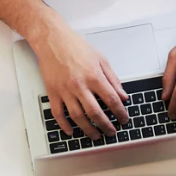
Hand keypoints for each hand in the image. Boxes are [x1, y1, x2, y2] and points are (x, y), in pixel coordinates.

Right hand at [32, 23, 128, 139]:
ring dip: (88, 129)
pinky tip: (71, 131)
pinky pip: (58, 114)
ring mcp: (65, 90)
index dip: (120, 113)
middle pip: (95, 112)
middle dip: (106, 126)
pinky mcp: (52, 92)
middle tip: (111, 132)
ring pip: (78, 117)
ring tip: (95, 135)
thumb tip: (123, 95)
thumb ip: (113, 79)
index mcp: (94, 76)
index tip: (123, 120)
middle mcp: (80, 85)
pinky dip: (64, 125)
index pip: (111, 100)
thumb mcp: (101, 59)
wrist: (52, 40)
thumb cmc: (75, 46)